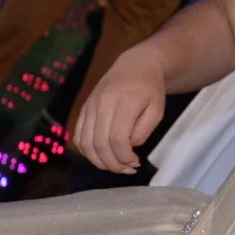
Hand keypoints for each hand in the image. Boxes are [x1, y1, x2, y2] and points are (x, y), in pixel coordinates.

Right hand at [71, 50, 165, 173]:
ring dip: (98, 161)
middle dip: (112, 163)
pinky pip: (78, 136)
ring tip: (114, 165)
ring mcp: (90, 105)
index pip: (118, 138)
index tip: (135, 163)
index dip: (125, 157)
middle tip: (126, 169)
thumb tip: (128, 148)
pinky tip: (101, 155)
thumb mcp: (157, 110)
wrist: (135, 65)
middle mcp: (103, 102)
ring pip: (85, 142)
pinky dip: (86, 151)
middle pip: (99, 143)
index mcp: (125, 101)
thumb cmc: (150, 89)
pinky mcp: (83, 108)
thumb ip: (143, 131)